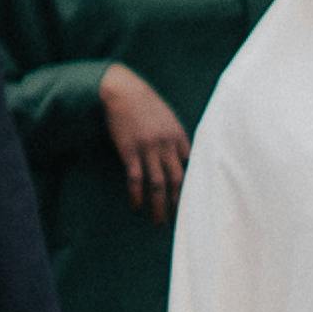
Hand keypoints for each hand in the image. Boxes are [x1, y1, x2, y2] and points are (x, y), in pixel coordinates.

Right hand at [98, 64, 191, 220]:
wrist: (123, 90)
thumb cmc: (143, 100)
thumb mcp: (165, 115)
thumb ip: (172, 133)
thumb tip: (177, 151)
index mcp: (179, 135)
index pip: (189, 164)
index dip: (189, 181)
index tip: (189, 196)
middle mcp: (167, 145)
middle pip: (177, 179)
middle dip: (178, 201)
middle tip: (178, 218)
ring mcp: (149, 149)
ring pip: (158, 184)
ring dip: (159, 204)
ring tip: (159, 220)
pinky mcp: (130, 151)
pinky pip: (136, 179)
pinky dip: (137, 195)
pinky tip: (136, 206)